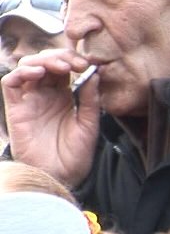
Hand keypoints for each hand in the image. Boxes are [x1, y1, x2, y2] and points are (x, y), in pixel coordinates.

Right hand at [2, 48, 100, 186]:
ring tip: (62, 67)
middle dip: (61, 56)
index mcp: (64, 96)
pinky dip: (22, 72)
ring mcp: (29, 100)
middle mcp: (45, 95)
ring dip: (43, 60)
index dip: (73, 60)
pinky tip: (38, 74)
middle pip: (45, 62)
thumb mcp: (89, 123)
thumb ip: (90, 99)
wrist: (61, 176)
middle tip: (76, 64)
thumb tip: (94, 73)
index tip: (87, 64)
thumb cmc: (76, 154)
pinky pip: (10, 82)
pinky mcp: (16, 109)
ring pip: (27, 67)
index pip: (64, 67)